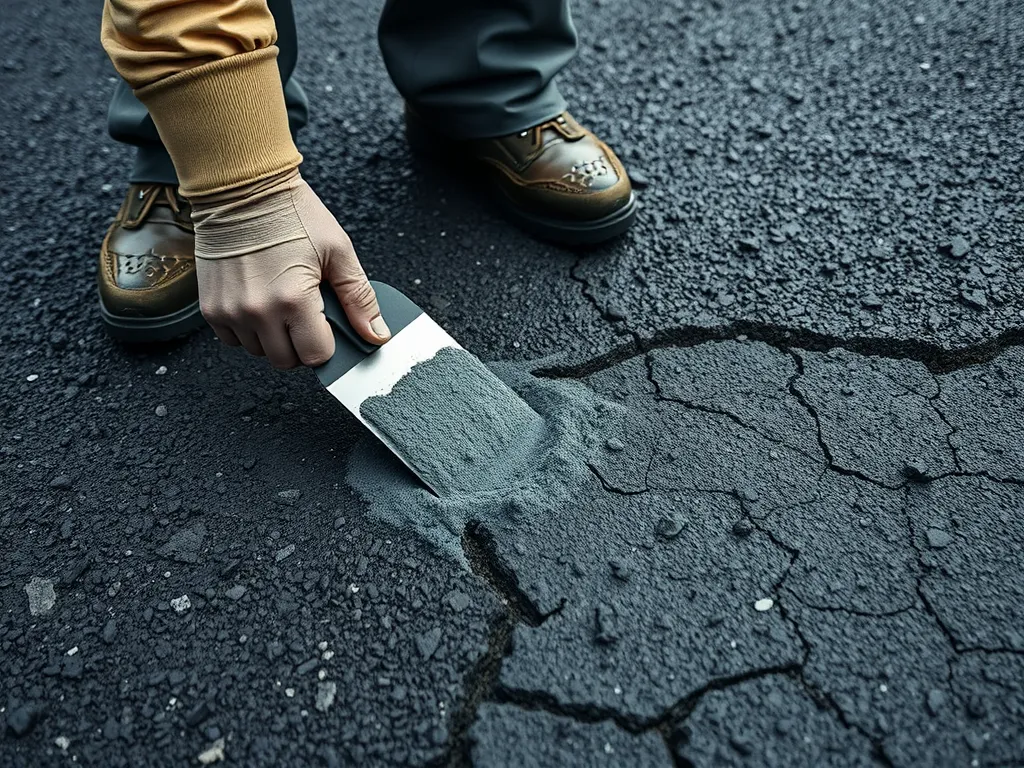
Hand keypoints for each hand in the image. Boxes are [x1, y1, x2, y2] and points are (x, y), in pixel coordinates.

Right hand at [190, 169, 390, 368]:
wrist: (241, 188)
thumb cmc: (291, 213)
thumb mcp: (338, 252)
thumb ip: (359, 298)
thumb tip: (376, 334)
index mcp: (293, 300)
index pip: (316, 355)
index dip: (326, 341)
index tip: (326, 322)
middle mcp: (257, 311)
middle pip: (286, 361)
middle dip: (301, 342)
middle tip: (305, 311)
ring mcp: (230, 311)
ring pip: (260, 352)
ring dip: (273, 336)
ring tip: (280, 299)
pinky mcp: (210, 307)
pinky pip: (234, 340)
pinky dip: (248, 329)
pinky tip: (259, 300)